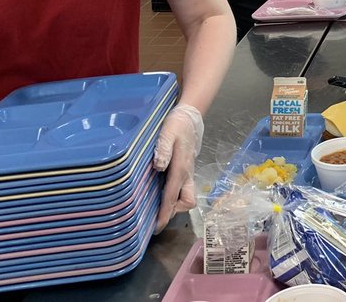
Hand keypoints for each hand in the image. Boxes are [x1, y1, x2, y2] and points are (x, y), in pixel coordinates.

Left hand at [153, 103, 203, 232]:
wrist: (190, 117)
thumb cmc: (177, 125)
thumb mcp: (168, 132)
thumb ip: (164, 149)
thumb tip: (159, 166)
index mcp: (181, 168)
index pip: (173, 195)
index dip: (165, 212)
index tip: (157, 227)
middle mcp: (187, 174)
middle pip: (185, 202)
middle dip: (172, 211)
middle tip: (155, 216)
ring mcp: (188, 173)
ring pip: (186, 197)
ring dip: (174, 204)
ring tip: (156, 205)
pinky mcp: (186, 171)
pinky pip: (182, 189)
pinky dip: (174, 196)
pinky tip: (160, 193)